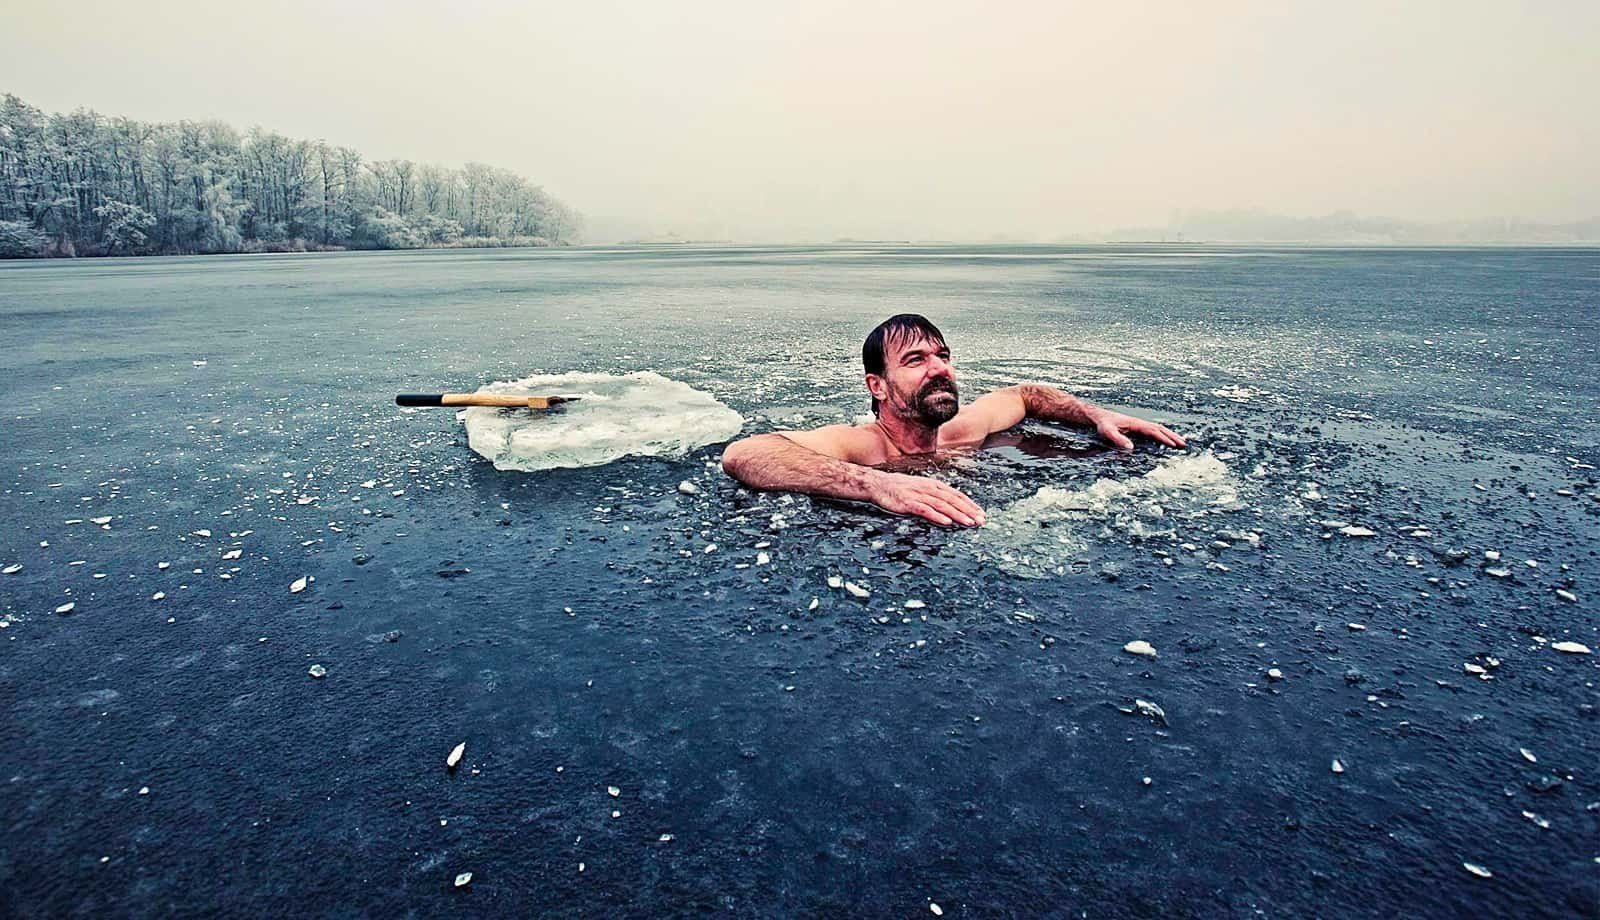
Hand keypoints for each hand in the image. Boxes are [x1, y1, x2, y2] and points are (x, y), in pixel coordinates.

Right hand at [869, 471, 986, 526]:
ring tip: (969, 522)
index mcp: (933, 485)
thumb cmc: (900, 488)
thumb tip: (950, 506)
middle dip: (968, 511)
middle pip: (952, 500)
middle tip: (981, 521)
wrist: (878, 484)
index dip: (970, 504)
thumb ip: (935, 496)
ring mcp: (918, 495)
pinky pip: (925, 510)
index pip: (956, 494)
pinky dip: (937, 516)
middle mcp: (928, 488)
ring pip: (942, 505)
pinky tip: (946, 522)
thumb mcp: (920, 488)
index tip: (981, 513)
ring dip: (957, 514)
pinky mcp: (908, 503)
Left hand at [1092, 410, 1186, 449]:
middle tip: (1184, 444)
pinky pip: (1154, 430)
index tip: (1173, 445)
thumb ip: (1117, 439)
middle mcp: (1140, 423)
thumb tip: (1131, 448)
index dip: (1163, 438)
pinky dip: (1163, 434)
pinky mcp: (1138, 427)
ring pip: (1159, 429)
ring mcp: (1140, 424)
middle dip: (1172, 436)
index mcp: (1136, 424)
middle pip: (1160, 429)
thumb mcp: (1107, 432)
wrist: (1099, 416)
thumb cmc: (1103, 424)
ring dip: (1170, 435)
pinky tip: (1166, 440)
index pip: (1153, 431)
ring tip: (1181, 442)